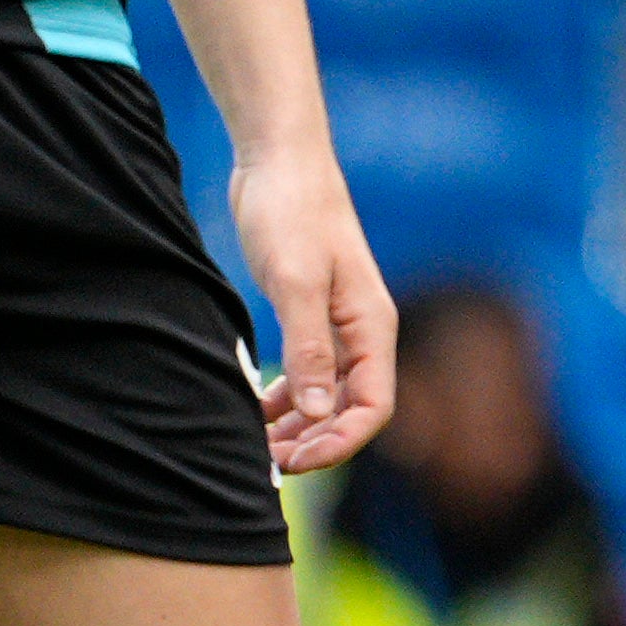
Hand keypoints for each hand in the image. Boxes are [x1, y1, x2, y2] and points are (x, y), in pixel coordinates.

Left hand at [231, 145, 397, 472]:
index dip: (339, 444)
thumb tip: (317, 413)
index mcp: (371, 326)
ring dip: (296, 426)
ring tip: (253, 445)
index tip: (294, 463)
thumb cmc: (292, 212)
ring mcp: (337, 324)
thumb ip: (308, 348)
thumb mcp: (295, 282)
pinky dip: (283, 399)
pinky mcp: (310, 315)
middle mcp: (361, 332)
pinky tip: (252, 408)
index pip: (372, 407)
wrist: (280, 161)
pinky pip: (306, 373)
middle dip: (313, 442)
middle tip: (263, 464)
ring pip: (325, 396)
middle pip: (349, 410)